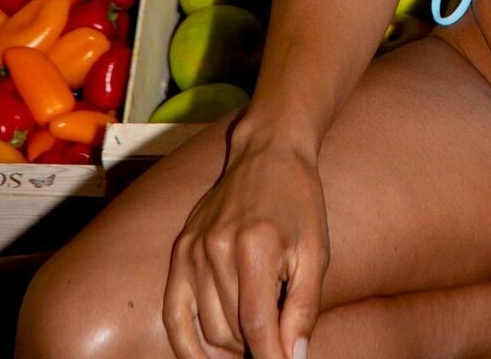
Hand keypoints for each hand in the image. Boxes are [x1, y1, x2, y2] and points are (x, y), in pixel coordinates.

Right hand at [163, 136, 328, 358]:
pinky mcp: (180, 251)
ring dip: (231, 347)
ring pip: (207, 330)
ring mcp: (193, 250)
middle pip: (231, 331)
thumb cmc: (299, 202)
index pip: (257, 324)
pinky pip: (175, 317)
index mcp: (256, 245)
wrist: (268, 151)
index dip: (271, 357)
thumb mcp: (316, 252)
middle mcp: (217, 247)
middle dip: (256, 349)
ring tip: (255, 337)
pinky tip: (209, 358)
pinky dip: (188, 348)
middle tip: (276, 343)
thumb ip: (304, 308)